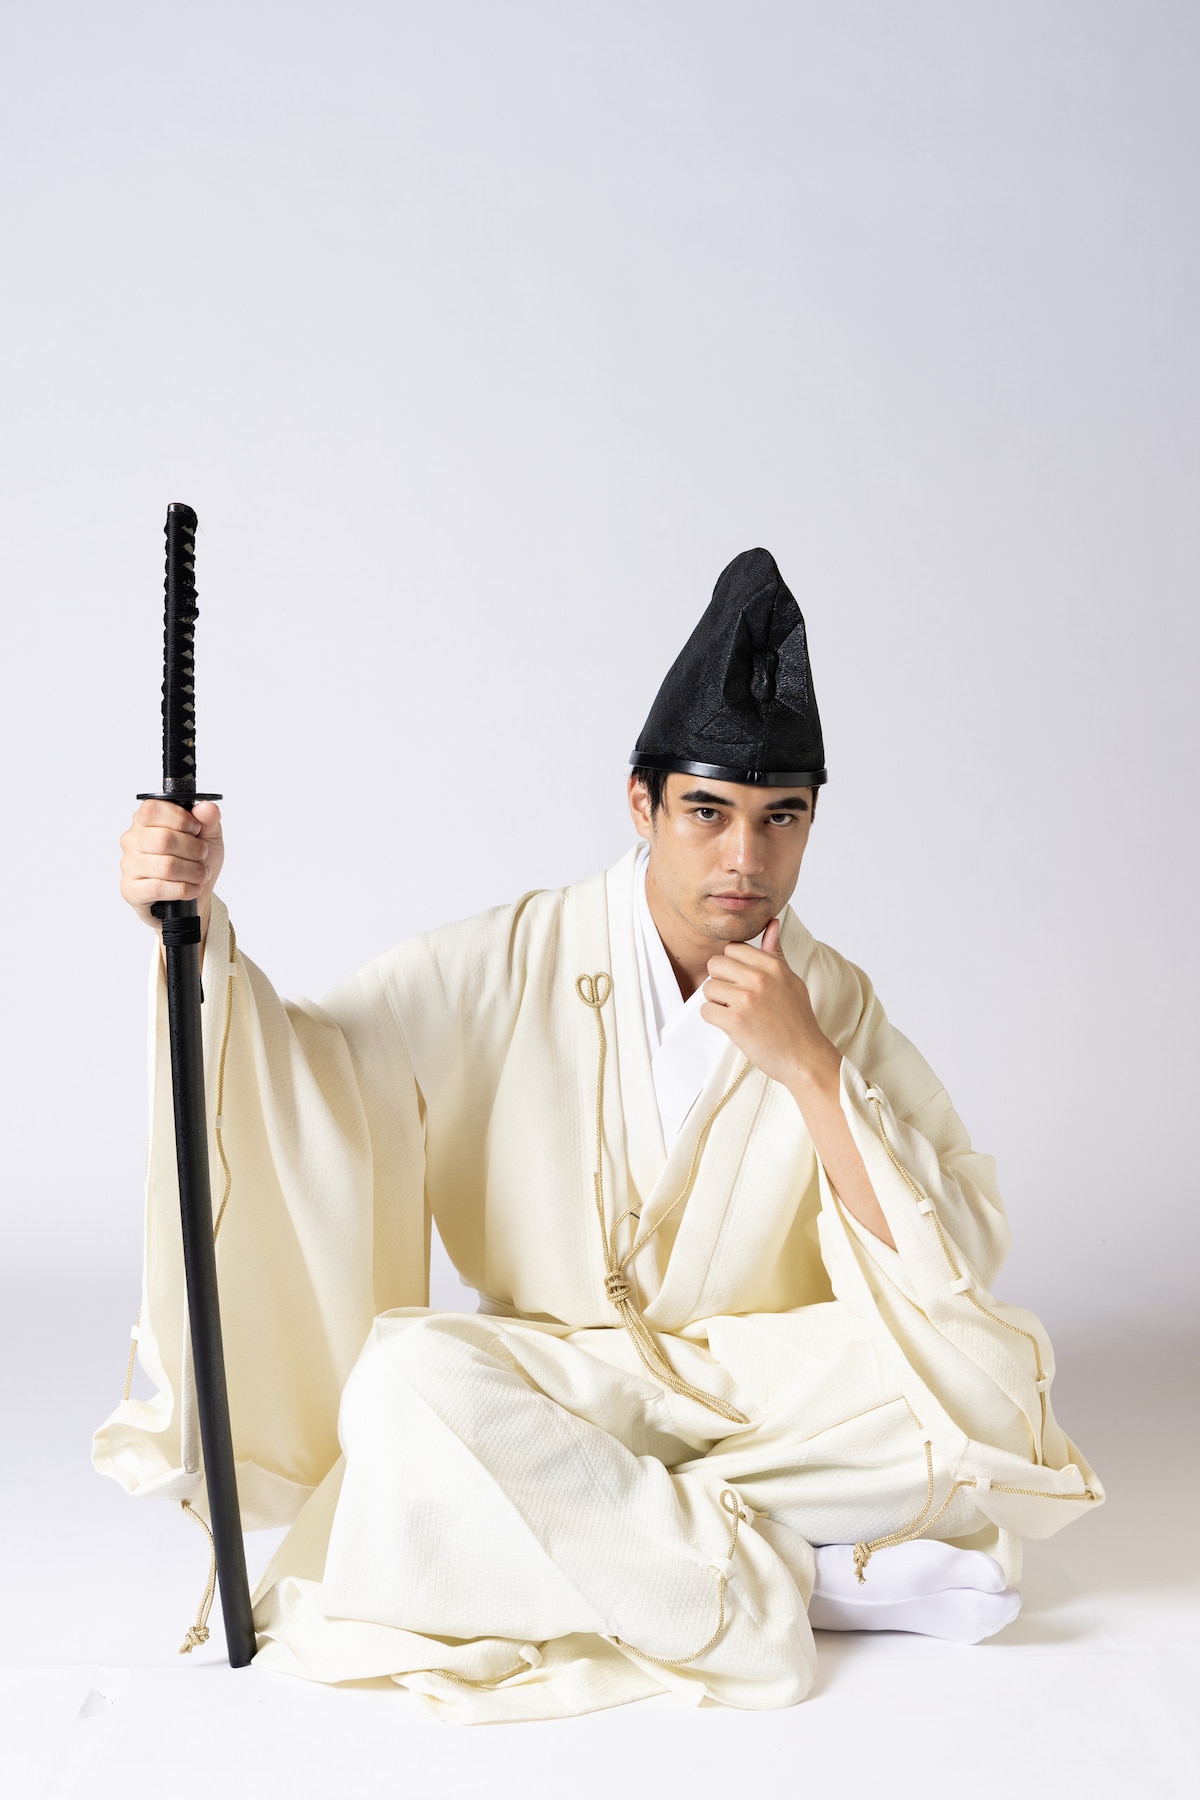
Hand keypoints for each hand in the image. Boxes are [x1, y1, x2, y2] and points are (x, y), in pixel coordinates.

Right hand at [119, 799, 223, 943]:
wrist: (195, 896)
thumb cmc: (196, 861)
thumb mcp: (209, 836)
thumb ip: (208, 819)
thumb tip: (205, 807)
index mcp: (145, 820)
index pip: (153, 809)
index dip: (181, 820)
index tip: (196, 829)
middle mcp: (131, 840)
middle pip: (163, 840)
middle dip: (194, 850)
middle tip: (202, 856)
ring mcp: (128, 866)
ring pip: (165, 866)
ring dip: (193, 872)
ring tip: (200, 874)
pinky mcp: (130, 891)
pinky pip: (158, 888)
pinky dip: (184, 890)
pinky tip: (191, 889)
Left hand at [700, 918, 840, 1094]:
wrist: (805, 1058)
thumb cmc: (798, 1021)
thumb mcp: (791, 981)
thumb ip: (775, 953)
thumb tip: (773, 922)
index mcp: (772, 966)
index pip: (732, 948)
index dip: (732, 966)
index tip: (741, 982)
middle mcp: (759, 978)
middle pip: (715, 964)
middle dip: (720, 982)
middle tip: (735, 999)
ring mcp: (746, 998)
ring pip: (708, 988)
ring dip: (716, 1002)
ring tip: (736, 1013)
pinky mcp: (735, 1020)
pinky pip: (706, 1010)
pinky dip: (714, 1019)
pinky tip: (732, 1026)